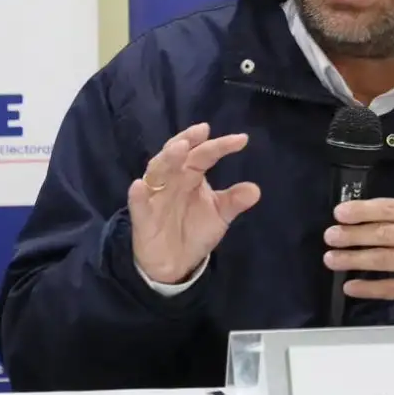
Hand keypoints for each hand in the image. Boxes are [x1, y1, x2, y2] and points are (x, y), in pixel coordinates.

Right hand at [128, 122, 259, 284]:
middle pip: (177, 154)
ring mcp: (155, 196)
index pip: (204, 154)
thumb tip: (255, 190)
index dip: (221, 146)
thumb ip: (234, 201)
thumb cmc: (194, 230)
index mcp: (191, 174)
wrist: (175, 263)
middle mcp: (172, 179)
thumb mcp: (219, 215)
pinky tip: (139, 186)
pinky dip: (137, 194)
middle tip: (202, 131)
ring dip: (167, 159)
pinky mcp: (142, 217)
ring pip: (157, 171)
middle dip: (188, 140)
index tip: (242, 140)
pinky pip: (138, 204)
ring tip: (180, 147)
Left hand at [323, 198, 393, 311]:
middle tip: (330, 237)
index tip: (339, 213)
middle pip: (385, 234)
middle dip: (353, 235)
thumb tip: (348, 218)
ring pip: (384, 260)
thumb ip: (393, 217)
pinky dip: (367, 287)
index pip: (391, 209)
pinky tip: (349, 286)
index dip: (363, 210)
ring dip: (354, 259)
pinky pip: (390, 288)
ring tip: (331, 259)